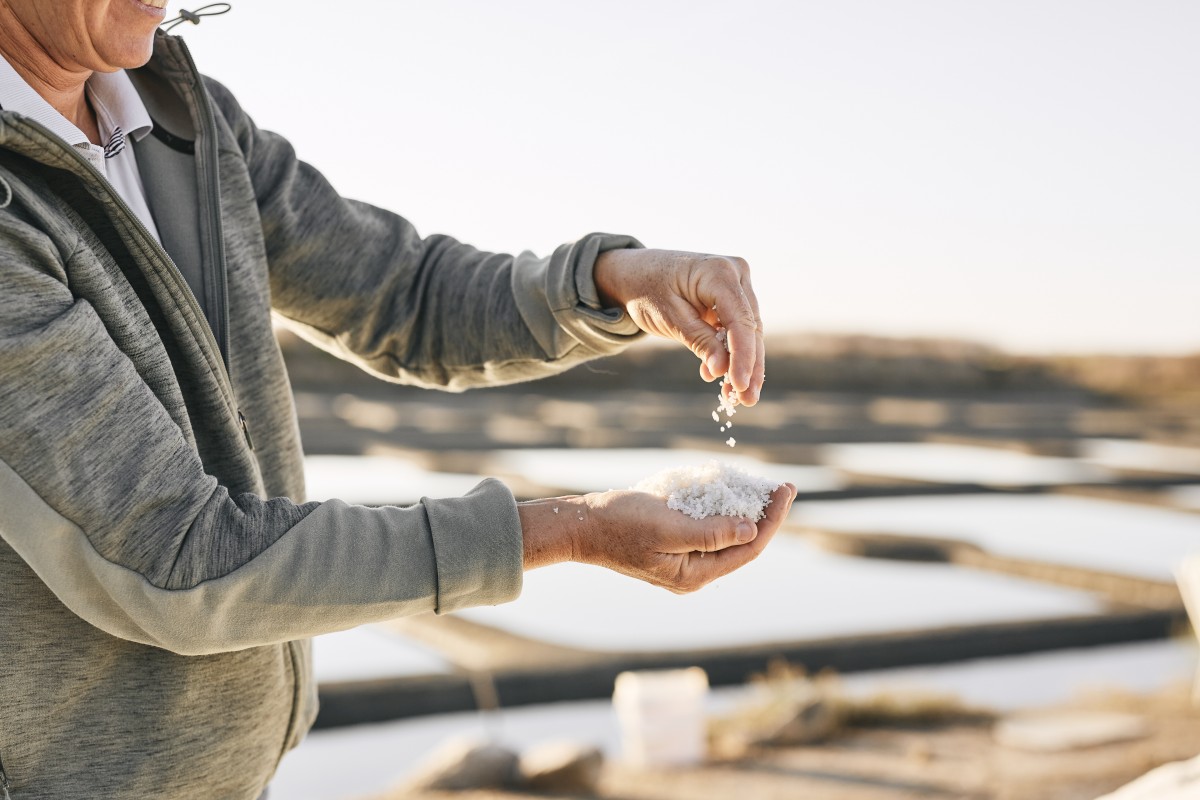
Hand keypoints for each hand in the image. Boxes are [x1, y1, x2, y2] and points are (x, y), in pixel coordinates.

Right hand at [519, 483, 795, 592]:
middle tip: (779, 487)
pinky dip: (721, 511)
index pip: (749, 548)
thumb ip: (710, 533)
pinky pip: (707, 531)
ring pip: (726, 537)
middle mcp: (693, 574)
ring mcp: (682, 563)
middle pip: (741, 545)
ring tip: (760, 488)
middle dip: (764, 515)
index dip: (772, 519)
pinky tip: (728, 493)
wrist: (582, 526)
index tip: (785, 490)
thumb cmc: (621, 523)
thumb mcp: (668, 526)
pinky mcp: (673, 548)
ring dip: (744, 512)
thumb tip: (751, 530)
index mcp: (695, 575)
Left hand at [593, 248, 765, 405]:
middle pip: (750, 327)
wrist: (634, 272)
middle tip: (747, 400)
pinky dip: (731, 353)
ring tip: (738, 397)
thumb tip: (722, 370)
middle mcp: (735, 273)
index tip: (740, 385)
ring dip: (743, 364)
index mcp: (719, 272)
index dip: (743, 356)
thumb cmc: (646, 289)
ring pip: (747, 331)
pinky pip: (736, 329)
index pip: (740, 320)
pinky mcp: (731, 298)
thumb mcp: (669, 318)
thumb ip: (699, 341)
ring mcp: (736, 284)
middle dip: (749, 366)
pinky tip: (722, 378)